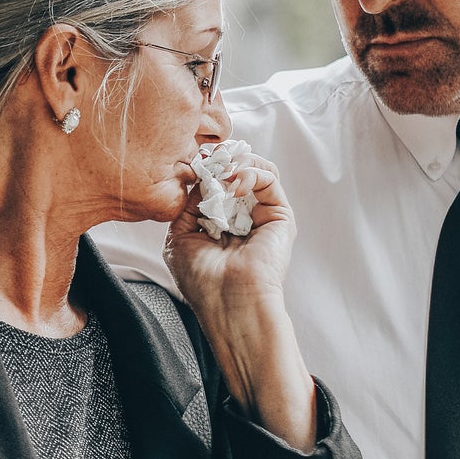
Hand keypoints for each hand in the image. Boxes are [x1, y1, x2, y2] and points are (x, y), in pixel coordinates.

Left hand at [163, 152, 315, 450]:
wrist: (229, 302)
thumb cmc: (202, 280)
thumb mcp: (179, 236)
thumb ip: (188, 204)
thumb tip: (201, 176)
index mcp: (217, 225)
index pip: (214, 184)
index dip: (205, 168)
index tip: (194, 159)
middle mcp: (240, 219)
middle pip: (235, 172)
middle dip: (221, 160)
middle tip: (208, 156)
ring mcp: (261, 216)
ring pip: (255, 170)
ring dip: (236, 164)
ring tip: (222, 173)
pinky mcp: (280, 216)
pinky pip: (269, 178)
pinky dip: (251, 173)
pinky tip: (234, 184)